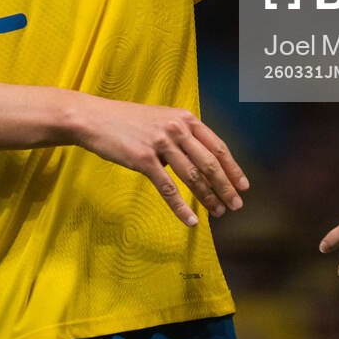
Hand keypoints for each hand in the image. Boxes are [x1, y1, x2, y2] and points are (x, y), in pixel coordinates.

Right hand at [74, 97, 248, 225]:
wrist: (95, 118)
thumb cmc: (127, 121)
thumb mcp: (161, 118)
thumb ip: (182, 134)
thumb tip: (200, 161)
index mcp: (184, 118)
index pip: (217, 146)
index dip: (233, 168)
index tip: (243, 186)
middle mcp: (176, 128)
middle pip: (210, 163)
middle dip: (226, 187)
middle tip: (236, 205)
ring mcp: (160, 143)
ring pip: (193, 177)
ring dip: (208, 198)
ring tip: (218, 213)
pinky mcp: (143, 159)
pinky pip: (168, 188)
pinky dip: (181, 207)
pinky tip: (190, 220)